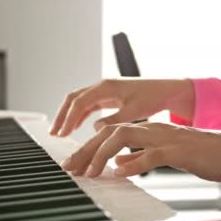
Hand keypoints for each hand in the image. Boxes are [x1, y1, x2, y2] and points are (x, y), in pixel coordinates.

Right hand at [50, 79, 193, 136]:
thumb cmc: (153, 97)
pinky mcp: (108, 96)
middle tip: (54, 134)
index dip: (69, 118)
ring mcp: (104, 90)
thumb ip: (114, 120)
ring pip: (78, 101)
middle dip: (62, 116)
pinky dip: (78, 116)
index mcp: (106, 87)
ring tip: (60, 133)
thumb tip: (95, 129)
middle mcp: (102, 86)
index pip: (80, 102)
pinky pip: (87, 105)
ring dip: (68, 116)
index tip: (62, 133)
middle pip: (73, 99)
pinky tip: (74, 128)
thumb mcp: (134, 111)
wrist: (166, 90)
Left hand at [61, 122, 220, 181]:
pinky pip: (153, 154)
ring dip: (103, 155)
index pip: (110, 134)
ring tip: (89, 172)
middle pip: (111, 133)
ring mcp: (165, 138)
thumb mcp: (163, 154)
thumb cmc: (200, 154)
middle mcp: (152, 129)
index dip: (89, 148)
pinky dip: (134, 162)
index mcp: (148, 130)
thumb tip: (117, 162)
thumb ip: (139, 155)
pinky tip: (119, 171)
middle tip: (70, 168)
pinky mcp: (179, 150)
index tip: (73, 164)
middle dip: (86, 150)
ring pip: (126, 138)